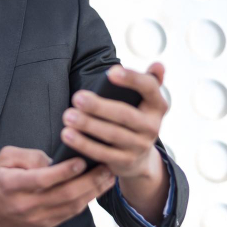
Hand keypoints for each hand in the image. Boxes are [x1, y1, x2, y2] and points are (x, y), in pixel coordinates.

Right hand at [0, 146, 116, 226]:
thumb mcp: (5, 158)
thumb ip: (31, 156)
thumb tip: (57, 160)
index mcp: (13, 185)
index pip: (43, 179)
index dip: (65, 171)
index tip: (82, 161)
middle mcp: (26, 205)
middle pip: (64, 195)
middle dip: (90, 181)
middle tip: (107, 167)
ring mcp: (37, 218)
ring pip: (71, 206)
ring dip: (93, 192)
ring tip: (108, 177)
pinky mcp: (45, 225)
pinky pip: (70, 214)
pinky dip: (86, 201)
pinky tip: (96, 189)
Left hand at [60, 63, 168, 179]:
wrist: (140, 158)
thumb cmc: (135, 118)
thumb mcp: (145, 101)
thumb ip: (148, 81)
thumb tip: (158, 64)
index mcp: (157, 105)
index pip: (149, 88)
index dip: (132, 79)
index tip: (110, 72)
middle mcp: (153, 127)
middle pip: (125, 115)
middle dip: (99, 106)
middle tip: (77, 98)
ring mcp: (140, 146)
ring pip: (112, 135)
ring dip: (88, 125)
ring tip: (68, 116)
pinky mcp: (125, 162)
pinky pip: (102, 153)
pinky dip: (83, 144)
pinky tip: (67, 135)